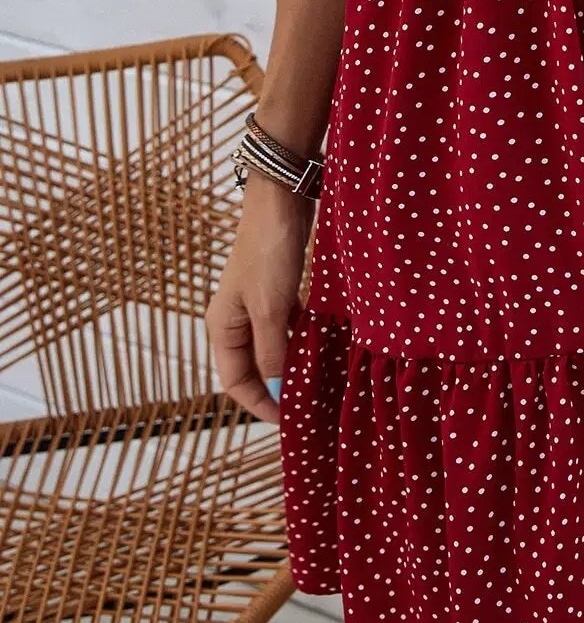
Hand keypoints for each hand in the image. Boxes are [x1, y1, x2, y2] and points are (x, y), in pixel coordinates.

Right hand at [205, 180, 311, 422]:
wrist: (280, 202)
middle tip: (308, 409)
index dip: (260, 404)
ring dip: (291, 368)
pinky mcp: (276, 293)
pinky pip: (287, 330)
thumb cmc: (269, 253)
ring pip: (272, 350)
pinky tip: (322, 352)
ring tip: (318, 386)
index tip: (290, 420)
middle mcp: (234, 321)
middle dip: (276, 390)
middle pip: (252, 370)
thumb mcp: (271, 309)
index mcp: (222, 328)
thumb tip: (278, 389)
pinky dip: (301, 344)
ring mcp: (255, 306)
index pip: (234, 383)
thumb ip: (272, 352)